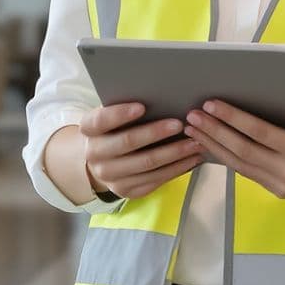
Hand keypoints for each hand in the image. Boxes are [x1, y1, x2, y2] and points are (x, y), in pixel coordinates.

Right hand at [75, 101, 202, 201]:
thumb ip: (127, 105)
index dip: (120, 114)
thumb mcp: (113, 114)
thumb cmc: (116, 128)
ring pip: (147, 164)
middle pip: (128, 142)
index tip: (142, 106)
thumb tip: (161, 93)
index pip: (102, 120)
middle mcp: (95, 154)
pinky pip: (155, 180)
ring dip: (174, 153)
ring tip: (195, 142)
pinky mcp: (126, 191)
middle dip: (156, 132)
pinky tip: (191, 159)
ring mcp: (109, 176)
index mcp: (89, 129)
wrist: (103, 159)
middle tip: (180, 123)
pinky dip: (176, 169)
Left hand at [184, 90, 284, 207]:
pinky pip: (248, 173)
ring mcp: (282, 185)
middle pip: (242, 150)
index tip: (212, 104)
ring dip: (214, 147)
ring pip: (240, 165)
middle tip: (192, 115)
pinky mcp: (280, 191)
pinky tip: (213, 146)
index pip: (260, 133)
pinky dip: (227, 159)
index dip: (233, 118)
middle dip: (214, 131)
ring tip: (193, 130)